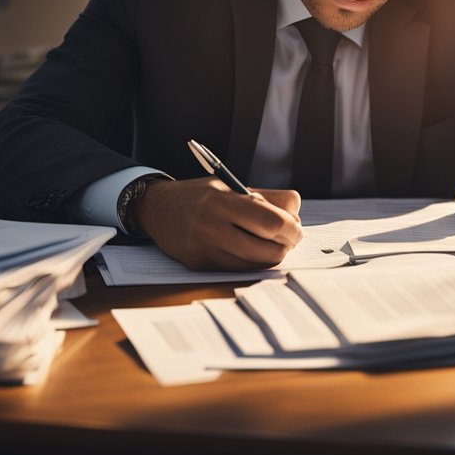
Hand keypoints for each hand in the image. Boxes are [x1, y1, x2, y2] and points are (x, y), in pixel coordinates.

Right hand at [134, 177, 302, 270]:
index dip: (292, 229)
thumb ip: (268, 198)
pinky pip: (239, 269)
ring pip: (255, 264)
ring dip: (271, 256)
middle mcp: (211, 226)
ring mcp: (205, 249)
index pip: (271, 223)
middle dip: (286, 245)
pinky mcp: (200, 265)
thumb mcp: (232, 185)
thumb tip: (296, 215)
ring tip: (272, 243)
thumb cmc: (201, 195)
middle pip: (267, 249)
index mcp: (222, 201)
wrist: (158, 209)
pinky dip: (253, 262)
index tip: (297, 228)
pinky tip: (254, 251)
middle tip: (290, 238)